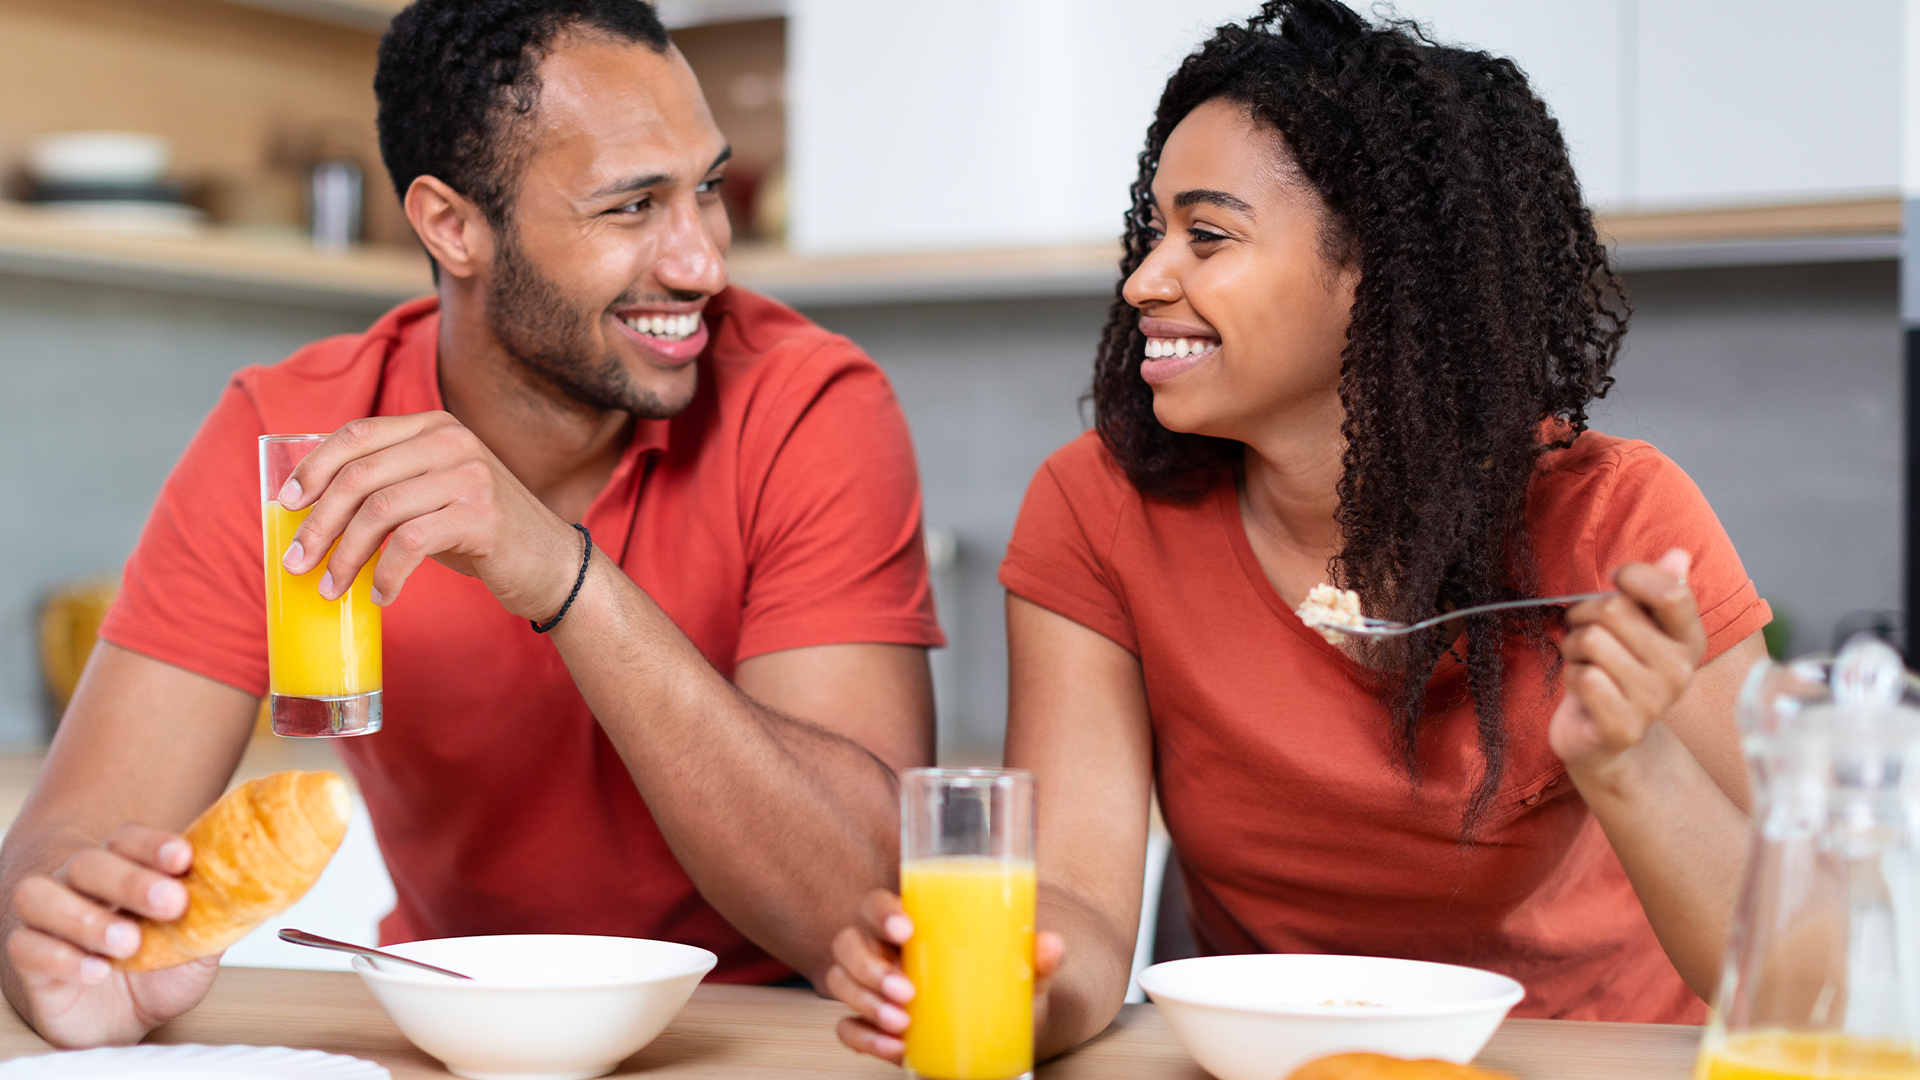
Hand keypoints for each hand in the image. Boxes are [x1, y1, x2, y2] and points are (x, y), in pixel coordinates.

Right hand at [5, 825, 217, 1046]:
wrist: (122, 1018)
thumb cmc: (159, 971)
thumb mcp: (198, 948)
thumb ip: (217, 920)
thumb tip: (256, 895)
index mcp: (124, 870)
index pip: (127, 839)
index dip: (152, 844)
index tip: (184, 858)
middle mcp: (80, 886)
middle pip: (88, 863)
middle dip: (130, 880)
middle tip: (170, 903)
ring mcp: (49, 919)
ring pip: (42, 896)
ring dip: (87, 917)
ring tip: (127, 943)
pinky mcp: (29, 958)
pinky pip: (26, 946)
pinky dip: (61, 956)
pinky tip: (95, 970)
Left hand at [275, 413, 580, 620]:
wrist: (552, 564)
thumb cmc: (481, 534)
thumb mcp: (434, 494)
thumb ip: (390, 484)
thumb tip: (311, 508)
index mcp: (434, 427)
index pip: (357, 435)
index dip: (313, 468)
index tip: (287, 505)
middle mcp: (452, 441)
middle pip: (359, 475)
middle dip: (318, 522)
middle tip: (297, 560)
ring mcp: (470, 476)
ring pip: (379, 511)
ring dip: (345, 555)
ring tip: (331, 586)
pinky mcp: (482, 516)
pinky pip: (411, 544)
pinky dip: (386, 575)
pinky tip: (381, 595)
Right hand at [827, 888, 1063, 1062]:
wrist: (997, 1023)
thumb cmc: (998, 980)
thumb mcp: (1019, 968)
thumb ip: (1035, 956)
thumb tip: (1052, 945)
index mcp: (909, 923)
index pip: (876, 905)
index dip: (881, 912)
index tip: (905, 928)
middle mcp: (882, 950)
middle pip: (848, 942)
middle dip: (870, 968)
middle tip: (908, 991)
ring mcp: (872, 987)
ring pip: (841, 983)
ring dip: (866, 1003)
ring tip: (903, 1022)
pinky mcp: (871, 1023)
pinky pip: (847, 1027)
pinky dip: (865, 1038)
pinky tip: (894, 1046)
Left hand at [1550, 549, 1707, 781]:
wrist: (1605, 740)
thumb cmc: (1615, 671)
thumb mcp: (1637, 628)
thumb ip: (1657, 590)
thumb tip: (1679, 554)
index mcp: (1689, 640)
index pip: (1673, 592)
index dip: (1634, 575)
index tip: (1617, 580)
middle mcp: (1680, 671)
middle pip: (1615, 609)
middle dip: (1584, 616)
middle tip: (1584, 635)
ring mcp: (1654, 702)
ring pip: (1592, 640)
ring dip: (1573, 647)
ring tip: (1583, 662)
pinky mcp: (1623, 725)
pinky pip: (1582, 676)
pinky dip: (1570, 675)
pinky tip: (1582, 690)